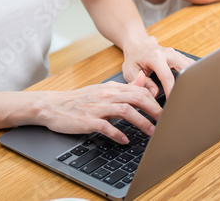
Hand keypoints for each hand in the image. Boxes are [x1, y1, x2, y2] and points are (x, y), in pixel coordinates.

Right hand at [38, 70, 159, 142]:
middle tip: (166, 121)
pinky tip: (125, 140)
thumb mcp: (104, 89)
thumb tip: (143, 79)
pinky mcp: (88, 120)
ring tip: (152, 132)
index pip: (140, 90)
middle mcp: (107, 95)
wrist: (53, 106)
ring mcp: (97, 108)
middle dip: (154, 109)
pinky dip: (117, 133)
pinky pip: (106, 126)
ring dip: (141, 122)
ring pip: (125, 110)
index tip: (167, 110)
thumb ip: (125, 86)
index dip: (155, 100)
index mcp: (112, 88)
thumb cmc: (80, 100)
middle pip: (137, 98)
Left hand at [121, 35, 194, 99]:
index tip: (172, 102)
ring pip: (190, 66)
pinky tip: (190, 85)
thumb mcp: (130, 71)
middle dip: (187, 85)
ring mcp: (175, 54)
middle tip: (186, 99)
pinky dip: (192, 74)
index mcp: (155, 57)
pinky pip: (190, 65)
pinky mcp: (179, 56)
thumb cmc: (133, 58)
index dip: (171, 91)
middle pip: (185, 69)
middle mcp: (168, 54)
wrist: (138, 44)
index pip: (167, 77)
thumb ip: (141, 82)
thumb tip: (154, 93)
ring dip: (191, 79)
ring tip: (189, 94)